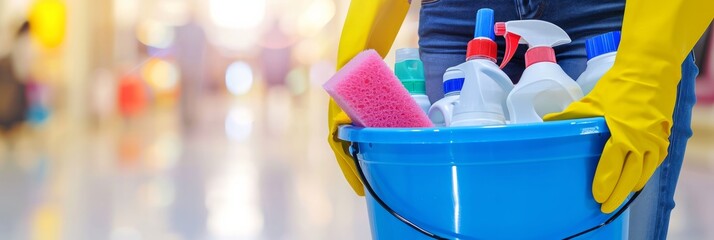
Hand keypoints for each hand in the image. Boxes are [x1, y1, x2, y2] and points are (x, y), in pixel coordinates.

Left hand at [544, 67, 676, 212]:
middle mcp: (641, 141)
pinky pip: (655, 162)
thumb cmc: (618, 86)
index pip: (612, 166)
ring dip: (632, 187)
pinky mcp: (664, 136)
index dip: (605, 183)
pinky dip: (646, 173)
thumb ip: (570, 116)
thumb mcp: (591, 101)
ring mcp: (655, 140)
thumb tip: (547, 123)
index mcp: (621, 134)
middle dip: (617, 194)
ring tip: (619, 197)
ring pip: (644, 172)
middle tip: (606, 206)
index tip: (597, 196)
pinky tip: (637, 180)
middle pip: (630, 176)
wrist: (650, 70)